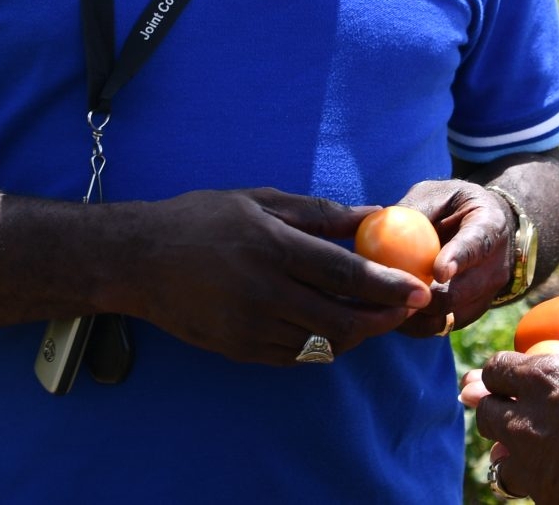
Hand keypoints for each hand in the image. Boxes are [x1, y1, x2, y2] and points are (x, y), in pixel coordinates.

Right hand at [124, 188, 431, 364]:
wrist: (139, 260)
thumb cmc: (203, 220)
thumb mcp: (261, 201)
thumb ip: (320, 213)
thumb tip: (372, 215)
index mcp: (272, 248)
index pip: (344, 273)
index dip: (387, 284)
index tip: (419, 287)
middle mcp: (263, 292)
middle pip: (340, 320)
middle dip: (382, 319)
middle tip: (406, 309)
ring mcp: (249, 327)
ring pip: (321, 344)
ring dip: (355, 334)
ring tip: (373, 315)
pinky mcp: (238, 349)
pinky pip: (294, 356)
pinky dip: (321, 344)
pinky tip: (330, 326)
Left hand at [387, 178, 514, 336]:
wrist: (486, 226)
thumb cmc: (452, 205)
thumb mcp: (436, 194)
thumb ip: (414, 210)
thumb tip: (378, 226)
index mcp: (489, 227)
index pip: (476, 246)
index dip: (458, 260)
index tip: (438, 272)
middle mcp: (495, 265)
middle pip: (464, 291)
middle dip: (429, 298)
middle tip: (393, 294)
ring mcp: (487, 293)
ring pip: (452, 315)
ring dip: (419, 315)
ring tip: (388, 304)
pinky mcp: (473, 311)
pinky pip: (445, 326)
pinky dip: (419, 324)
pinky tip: (395, 312)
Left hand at [471, 351, 558, 503]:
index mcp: (546, 376)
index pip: (496, 369)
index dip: (499, 376)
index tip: (505, 382)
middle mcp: (529, 418)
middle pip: (486, 413)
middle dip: (496, 412)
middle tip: (511, 416)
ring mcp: (534, 464)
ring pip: (499, 460)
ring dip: (512, 454)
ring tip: (532, 456)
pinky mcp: (547, 499)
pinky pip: (528, 491)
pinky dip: (538, 485)